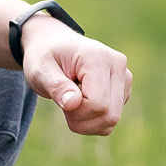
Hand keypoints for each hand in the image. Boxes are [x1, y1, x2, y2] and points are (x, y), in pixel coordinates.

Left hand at [21, 15, 131, 135]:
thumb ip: (56, 86)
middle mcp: (117, 66)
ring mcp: (124, 77)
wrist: (53, 44)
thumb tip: (73, 103)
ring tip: (71, 101)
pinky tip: (81, 103)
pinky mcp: (124, 88)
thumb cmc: (45, 56)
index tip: (60, 100)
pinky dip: (93, 120)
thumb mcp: (41, 70)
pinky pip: (111, 118)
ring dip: (87, 122)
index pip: (97, 104)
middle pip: (109, 115)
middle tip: (64, 105)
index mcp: (98, 58)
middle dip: (82, 120)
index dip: (76, 113)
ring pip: (112, 119)